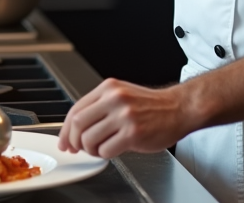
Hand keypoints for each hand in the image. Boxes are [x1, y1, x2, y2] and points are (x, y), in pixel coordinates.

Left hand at [57, 78, 195, 158]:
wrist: (179, 108)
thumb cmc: (152, 106)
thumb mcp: (122, 96)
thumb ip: (100, 107)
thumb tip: (76, 129)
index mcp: (109, 88)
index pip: (76, 110)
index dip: (65, 130)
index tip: (64, 141)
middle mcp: (115, 99)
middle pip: (77, 125)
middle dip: (74, 142)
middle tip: (79, 148)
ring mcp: (124, 116)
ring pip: (89, 139)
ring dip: (91, 150)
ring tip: (101, 148)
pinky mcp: (133, 133)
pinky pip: (105, 150)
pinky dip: (104, 155)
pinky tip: (113, 150)